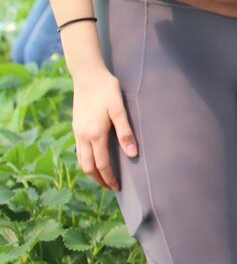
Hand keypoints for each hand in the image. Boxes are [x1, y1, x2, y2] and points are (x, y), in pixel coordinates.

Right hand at [71, 67, 137, 190]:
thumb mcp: (119, 109)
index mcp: (95, 134)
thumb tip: (132, 154)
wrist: (88, 76)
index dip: (109, 178)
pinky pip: (79, 151)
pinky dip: (86, 161)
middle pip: (88, 167)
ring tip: (103, 178)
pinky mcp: (76, 127)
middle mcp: (83, 136)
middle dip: (99, 179)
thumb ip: (125, 132)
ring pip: (81, 160)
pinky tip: (94, 160)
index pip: (101, 164)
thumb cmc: (107, 90)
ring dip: (91, 172)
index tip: (118, 187)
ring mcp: (77, 132)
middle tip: (112, 187)